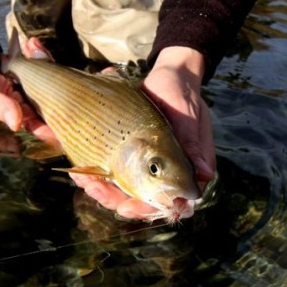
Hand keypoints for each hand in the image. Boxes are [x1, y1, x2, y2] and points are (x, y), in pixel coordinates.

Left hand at [71, 46, 214, 219]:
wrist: (168, 76)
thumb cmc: (182, 96)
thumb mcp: (188, 118)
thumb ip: (192, 145)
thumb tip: (204, 174)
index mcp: (185, 172)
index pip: (168, 204)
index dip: (146, 210)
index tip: (126, 207)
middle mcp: (165, 174)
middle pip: (139, 201)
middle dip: (114, 199)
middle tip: (94, 189)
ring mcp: (145, 166)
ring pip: (121, 190)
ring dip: (102, 189)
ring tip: (84, 180)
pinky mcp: (128, 155)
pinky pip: (111, 172)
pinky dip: (96, 174)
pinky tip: (81, 170)